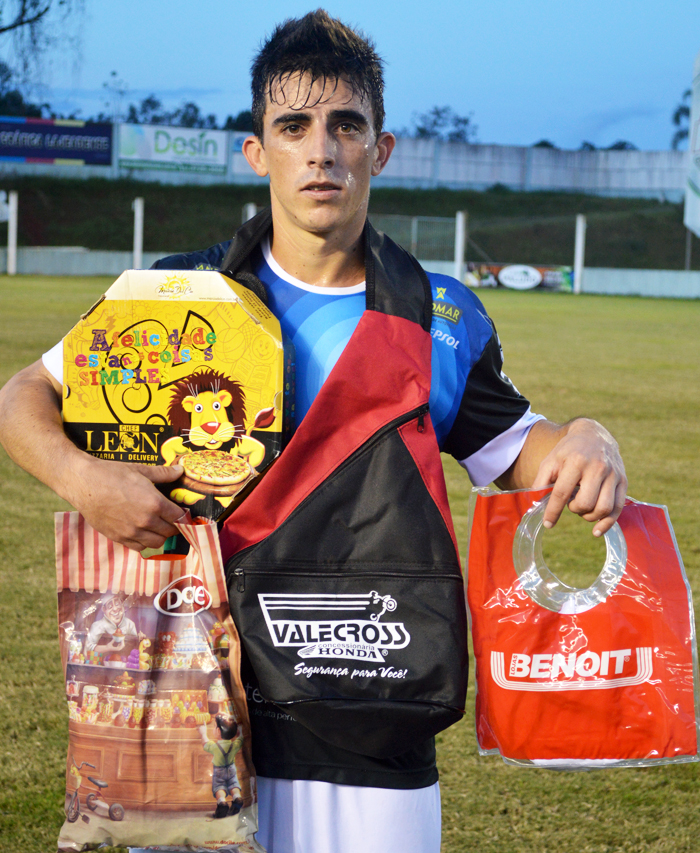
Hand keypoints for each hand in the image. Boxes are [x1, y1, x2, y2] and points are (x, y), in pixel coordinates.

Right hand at [70, 457, 185, 550]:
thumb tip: (180, 470)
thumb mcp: (140, 470)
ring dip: (161, 536)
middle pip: (170, 532)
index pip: (179, 517)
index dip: (184, 516)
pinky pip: (139, 547)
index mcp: (154, 503)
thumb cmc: (112, 474)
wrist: (84, 484)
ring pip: (157, 543)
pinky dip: (145, 543)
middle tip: (172, 519)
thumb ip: (163, 473)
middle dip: (174, 526)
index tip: (183, 514)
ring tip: (159, 526)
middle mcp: (145, 521)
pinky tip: (144, 533)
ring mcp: (131, 532)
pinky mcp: (118, 538)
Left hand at [531, 418, 626, 536]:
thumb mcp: (551, 461)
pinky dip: (607, 523)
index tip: (548, 523)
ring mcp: (613, 474)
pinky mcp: (623, 481)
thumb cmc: (569, 451)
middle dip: (574, 509)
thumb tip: (534, 503)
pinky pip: (617, 509)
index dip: (553, 511)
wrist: (594, 434)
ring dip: (589, 516)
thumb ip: (541, 481)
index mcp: (576, 461)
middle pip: (585, 503)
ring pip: (603, 508)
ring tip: (582, 507)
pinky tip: (596, 530)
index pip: (562, 492)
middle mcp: (597, 468)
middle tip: (571, 503)